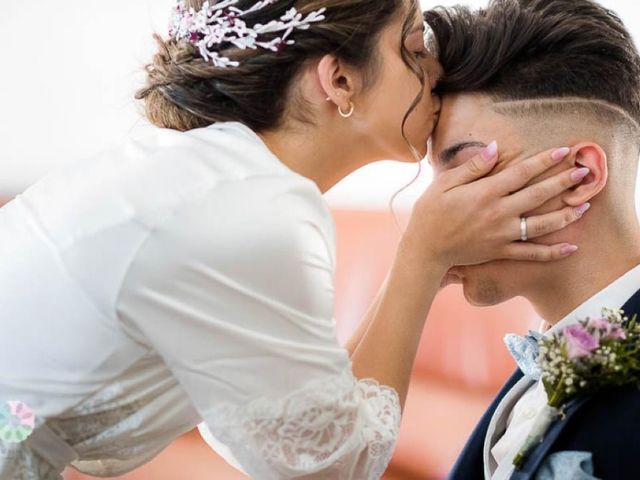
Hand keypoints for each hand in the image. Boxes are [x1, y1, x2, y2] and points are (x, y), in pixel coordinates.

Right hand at [405, 143, 585, 269]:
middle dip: (563, 182)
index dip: (544, 161)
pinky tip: (571, 247)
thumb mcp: (445, 183)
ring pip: (541, 224)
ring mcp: (502, 234)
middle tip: (584, 173)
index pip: (521, 172)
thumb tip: (496, 148)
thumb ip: (473, 166)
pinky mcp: (501, 252)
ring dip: (566, 214)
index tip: (563, 151)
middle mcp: (498, 213)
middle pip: (538, 195)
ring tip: (585, 205)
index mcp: (485, 193)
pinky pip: (532, 253)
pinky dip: (552, 252)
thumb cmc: (431, 213)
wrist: (425, 249)